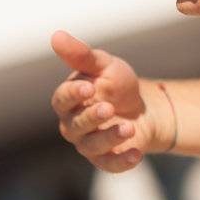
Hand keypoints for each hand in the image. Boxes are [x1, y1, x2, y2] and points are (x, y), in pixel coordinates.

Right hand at [50, 30, 168, 170]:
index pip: (62, 99)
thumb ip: (81, 54)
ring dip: (109, 137)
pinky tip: (136, 154)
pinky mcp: (107, 158)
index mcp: (69, 100)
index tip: (89, 87)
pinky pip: (110, 165)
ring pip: (92, 146)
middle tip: (108, 108)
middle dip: (91, 117)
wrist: (143, 107)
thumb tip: (56, 35)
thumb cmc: (116, 83)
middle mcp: (74, 124)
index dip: (73, 94)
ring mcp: (89, 144)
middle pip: (75, 125)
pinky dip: (122, 161)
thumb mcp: (103, 65)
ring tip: (129, 127)